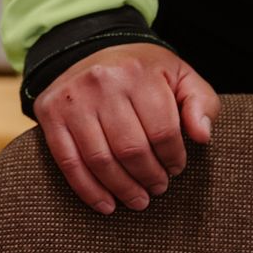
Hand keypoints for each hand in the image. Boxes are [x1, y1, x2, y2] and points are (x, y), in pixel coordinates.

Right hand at [32, 42, 218, 214]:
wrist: (88, 48)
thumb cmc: (141, 70)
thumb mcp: (179, 75)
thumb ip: (200, 102)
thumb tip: (202, 136)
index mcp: (137, 73)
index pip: (162, 131)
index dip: (173, 158)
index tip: (175, 169)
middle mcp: (101, 83)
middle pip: (131, 149)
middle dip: (149, 178)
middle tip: (157, 189)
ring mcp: (72, 100)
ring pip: (101, 160)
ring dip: (122, 189)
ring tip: (137, 200)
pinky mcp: (50, 113)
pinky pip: (69, 162)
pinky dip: (88, 190)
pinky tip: (106, 204)